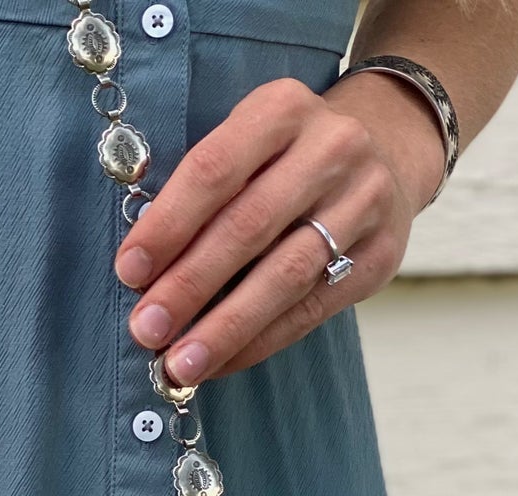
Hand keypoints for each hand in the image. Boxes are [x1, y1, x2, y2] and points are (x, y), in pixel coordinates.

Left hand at [114, 70, 445, 380]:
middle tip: (146, 329)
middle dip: (190, 285)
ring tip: (180, 364)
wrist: (388, 151)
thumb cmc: (286, 157)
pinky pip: (310, 310)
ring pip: (285, 276)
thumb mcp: (248, 143)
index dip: (168, 224)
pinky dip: (258, 342)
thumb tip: (143, 272)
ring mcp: (364, 202)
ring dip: (224, 328)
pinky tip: (220, 363)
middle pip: (249, 227)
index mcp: (282, 109)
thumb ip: (203, 191)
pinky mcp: (380, 256)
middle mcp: (332, 149)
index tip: (129, 272)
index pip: (215, 169)